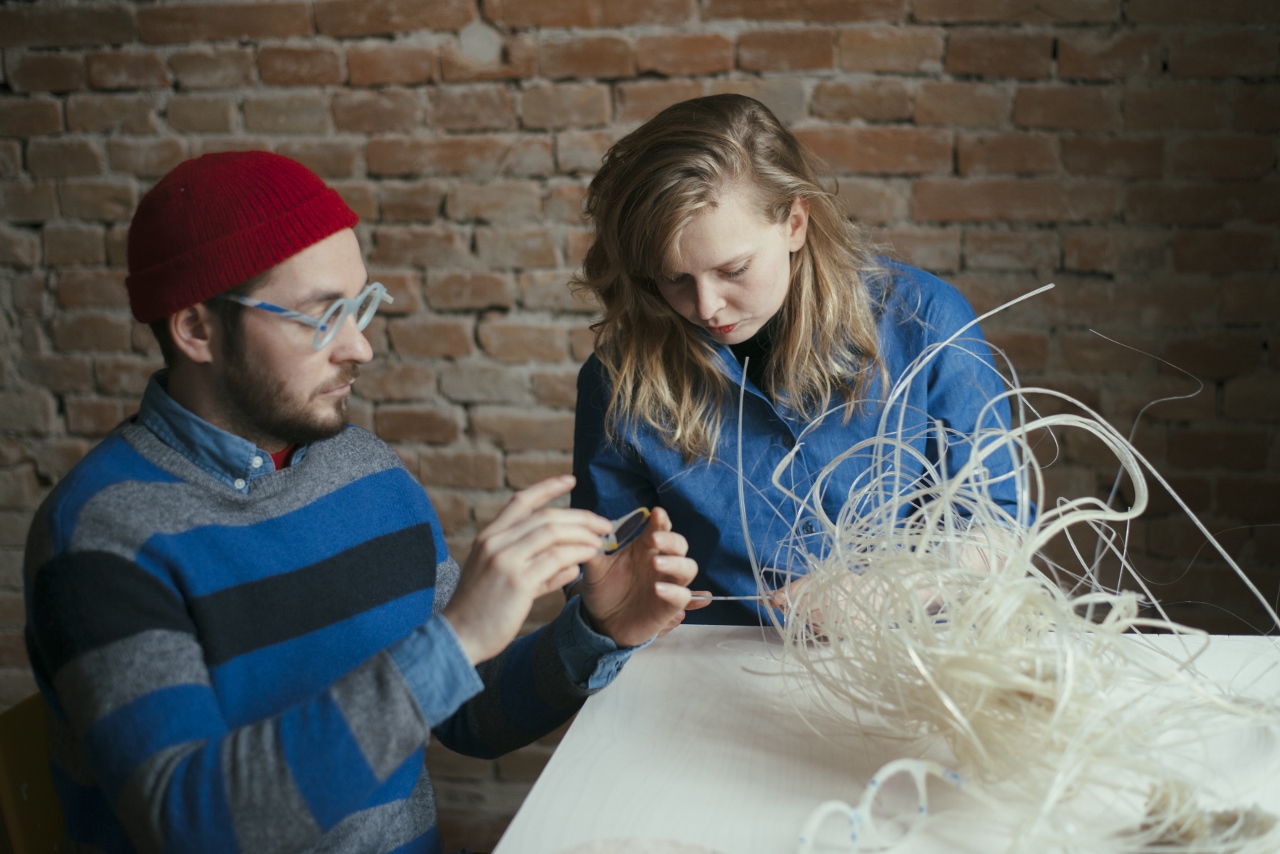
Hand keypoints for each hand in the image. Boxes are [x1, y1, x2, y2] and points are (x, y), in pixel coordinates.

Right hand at [442, 475, 610, 664]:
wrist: (458, 637)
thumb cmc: (480, 610)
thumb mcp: (498, 578)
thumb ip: (534, 569)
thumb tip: (570, 566)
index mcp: (488, 537)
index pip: (521, 501)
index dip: (548, 487)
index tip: (572, 480)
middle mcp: (495, 542)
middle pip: (546, 516)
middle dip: (580, 517)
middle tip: (603, 524)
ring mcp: (505, 560)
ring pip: (554, 533)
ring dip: (583, 535)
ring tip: (600, 542)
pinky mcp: (517, 581)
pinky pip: (556, 559)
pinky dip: (576, 555)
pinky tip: (587, 559)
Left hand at [579, 507, 703, 646]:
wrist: (600, 623)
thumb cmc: (602, 590)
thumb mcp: (594, 570)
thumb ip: (593, 552)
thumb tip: (590, 532)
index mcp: (645, 548)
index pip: (660, 528)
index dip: (661, 520)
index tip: (656, 513)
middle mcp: (661, 563)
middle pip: (679, 545)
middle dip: (670, 539)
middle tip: (655, 538)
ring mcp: (668, 584)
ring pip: (689, 568)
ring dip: (676, 563)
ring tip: (656, 563)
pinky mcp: (669, 606)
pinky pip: (683, 596)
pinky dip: (675, 591)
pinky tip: (658, 589)